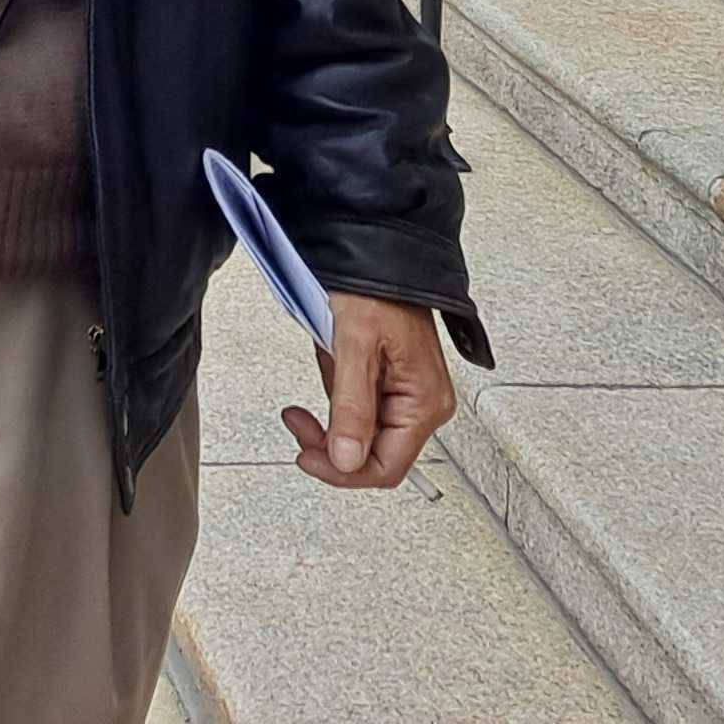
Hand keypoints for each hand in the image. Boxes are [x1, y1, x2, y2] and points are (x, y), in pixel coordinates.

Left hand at [282, 296, 454, 487]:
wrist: (379, 251)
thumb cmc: (377, 287)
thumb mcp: (355, 345)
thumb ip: (351, 406)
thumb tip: (347, 460)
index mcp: (424, 403)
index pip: (385, 468)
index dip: (341, 471)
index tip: (307, 456)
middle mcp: (423, 404)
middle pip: (372, 456)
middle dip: (330, 445)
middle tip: (298, 423)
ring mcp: (408, 396)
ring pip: (362, 437)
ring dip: (329, 423)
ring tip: (308, 397)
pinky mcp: (392, 385)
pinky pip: (360, 412)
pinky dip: (336, 404)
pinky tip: (327, 377)